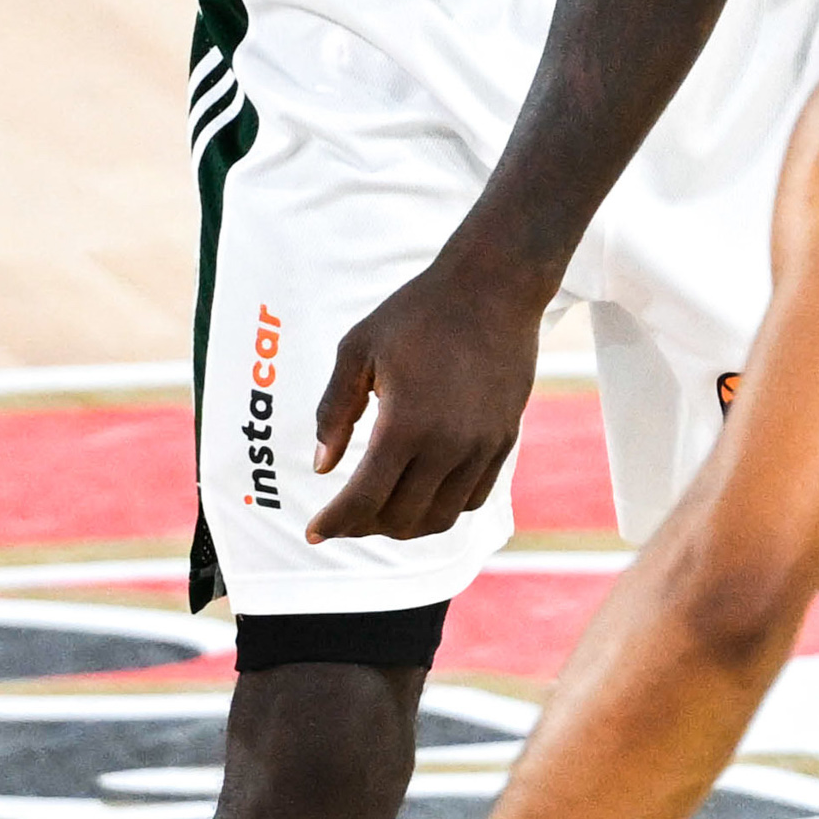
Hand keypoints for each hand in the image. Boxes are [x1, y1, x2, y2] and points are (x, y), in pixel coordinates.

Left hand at [306, 251, 553, 542]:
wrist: (494, 287)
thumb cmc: (418, 312)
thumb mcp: (358, 350)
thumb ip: (335, 411)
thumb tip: (323, 466)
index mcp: (404, 424)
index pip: (364, 499)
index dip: (335, 523)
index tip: (314, 531)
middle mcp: (447, 445)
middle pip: (400, 518)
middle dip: (362, 527)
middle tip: (341, 519)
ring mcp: (481, 447)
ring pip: (439, 519)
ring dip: (403, 527)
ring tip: (378, 515)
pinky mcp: (504, 441)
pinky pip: (471, 499)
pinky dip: (441, 509)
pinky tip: (419, 495)